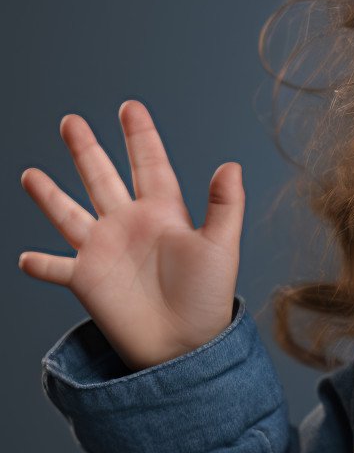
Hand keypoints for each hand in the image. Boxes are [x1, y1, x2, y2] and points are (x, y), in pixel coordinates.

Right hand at [19, 100, 244, 371]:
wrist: (186, 345)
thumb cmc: (208, 297)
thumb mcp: (221, 247)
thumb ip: (224, 206)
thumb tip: (230, 164)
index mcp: (163, 213)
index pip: (150, 165)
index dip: (141, 136)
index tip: (130, 107)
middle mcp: (129, 226)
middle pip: (102, 179)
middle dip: (86, 151)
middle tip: (72, 121)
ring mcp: (104, 251)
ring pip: (70, 214)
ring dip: (50, 196)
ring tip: (31, 175)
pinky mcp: (86, 281)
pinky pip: (56, 268)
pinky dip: (39, 263)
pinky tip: (24, 258)